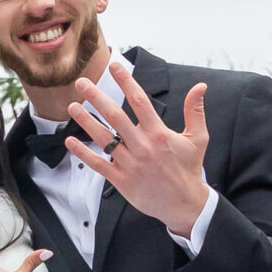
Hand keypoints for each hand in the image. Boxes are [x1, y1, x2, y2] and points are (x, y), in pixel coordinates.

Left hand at [69, 61, 212, 235]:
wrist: (184, 204)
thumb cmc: (189, 169)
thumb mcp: (198, 139)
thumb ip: (195, 111)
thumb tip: (200, 86)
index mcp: (159, 133)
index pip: (139, 101)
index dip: (126, 82)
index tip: (114, 66)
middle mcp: (143, 146)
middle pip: (115, 117)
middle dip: (97, 97)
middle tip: (81, 83)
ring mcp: (130, 164)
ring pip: (104, 138)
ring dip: (86, 121)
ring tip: (72, 106)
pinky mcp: (121, 180)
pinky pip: (98, 164)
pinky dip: (83, 153)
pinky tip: (70, 141)